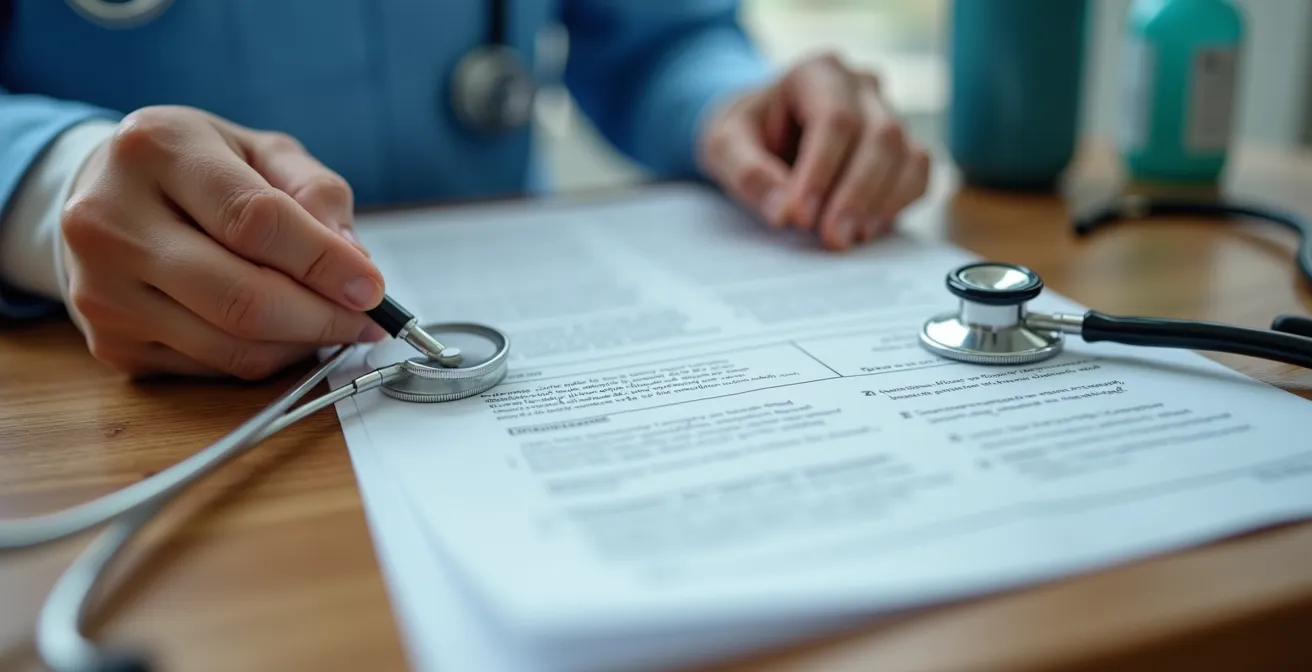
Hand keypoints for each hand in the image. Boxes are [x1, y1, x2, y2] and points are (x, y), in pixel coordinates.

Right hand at [60, 105, 387, 379]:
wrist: (104, 195)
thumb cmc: (196, 168)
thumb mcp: (261, 150)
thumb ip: (315, 191)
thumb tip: (353, 260)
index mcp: (155, 150)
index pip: (255, 221)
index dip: (325, 263)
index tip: (372, 288)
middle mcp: (111, 220)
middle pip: (242, 298)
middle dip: (323, 318)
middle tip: (366, 321)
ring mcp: (102, 289)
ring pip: (231, 345)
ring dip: (301, 344)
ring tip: (331, 323)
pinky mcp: (110, 341)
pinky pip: (212, 368)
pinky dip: (264, 357)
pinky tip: (281, 332)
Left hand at [697, 52, 930, 249]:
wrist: (763, 135)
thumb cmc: (746, 135)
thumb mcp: (723, 147)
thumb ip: (747, 173)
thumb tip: (782, 211)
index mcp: (817, 73)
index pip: (834, 120)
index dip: (821, 172)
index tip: (800, 216)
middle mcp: (861, 87)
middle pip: (879, 136)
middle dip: (856, 194)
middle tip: (832, 238)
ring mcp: (887, 114)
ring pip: (907, 155)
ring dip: (881, 203)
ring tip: (848, 238)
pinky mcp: (902, 147)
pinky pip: (919, 173)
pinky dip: (900, 204)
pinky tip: (868, 228)